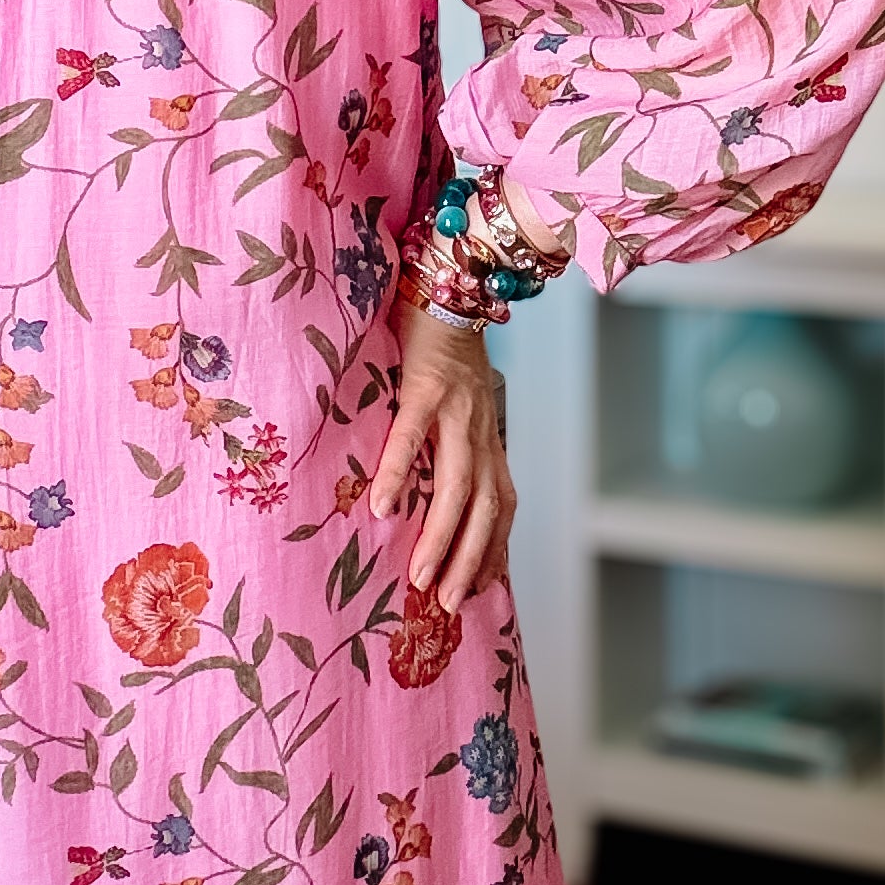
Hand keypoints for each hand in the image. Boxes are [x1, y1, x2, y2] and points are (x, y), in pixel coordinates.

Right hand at [369, 299, 516, 614]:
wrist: (448, 280)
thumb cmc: (441, 347)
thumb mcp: (457, 401)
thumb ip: (449, 440)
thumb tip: (426, 488)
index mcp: (486, 436)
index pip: (502, 506)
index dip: (494, 550)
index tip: (479, 591)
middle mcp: (480, 429)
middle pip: (484, 509)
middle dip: (468, 560)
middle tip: (448, 604)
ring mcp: (457, 410)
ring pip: (457, 486)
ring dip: (440, 536)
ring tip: (419, 576)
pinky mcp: (426, 386)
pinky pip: (413, 437)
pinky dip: (401, 473)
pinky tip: (382, 507)